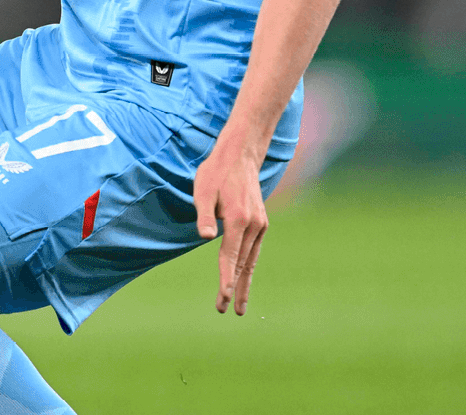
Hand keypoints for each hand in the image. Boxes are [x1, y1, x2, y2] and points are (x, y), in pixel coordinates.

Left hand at [193, 135, 268, 315]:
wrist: (240, 155)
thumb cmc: (215, 172)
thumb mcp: (203, 190)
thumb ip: (204, 215)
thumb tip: (205, 237)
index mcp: (238, 219)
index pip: (230, 256)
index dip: (226, 279)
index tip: (223, 297)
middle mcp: (254, 224)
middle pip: (243, 263)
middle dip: (234, 288)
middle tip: (226, 310)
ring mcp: (260, 224)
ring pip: (251, 260)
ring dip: (243, 282)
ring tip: (238, 305)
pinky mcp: (261, 222)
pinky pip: (254, 250)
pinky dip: (249, 267)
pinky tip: (243, 279)